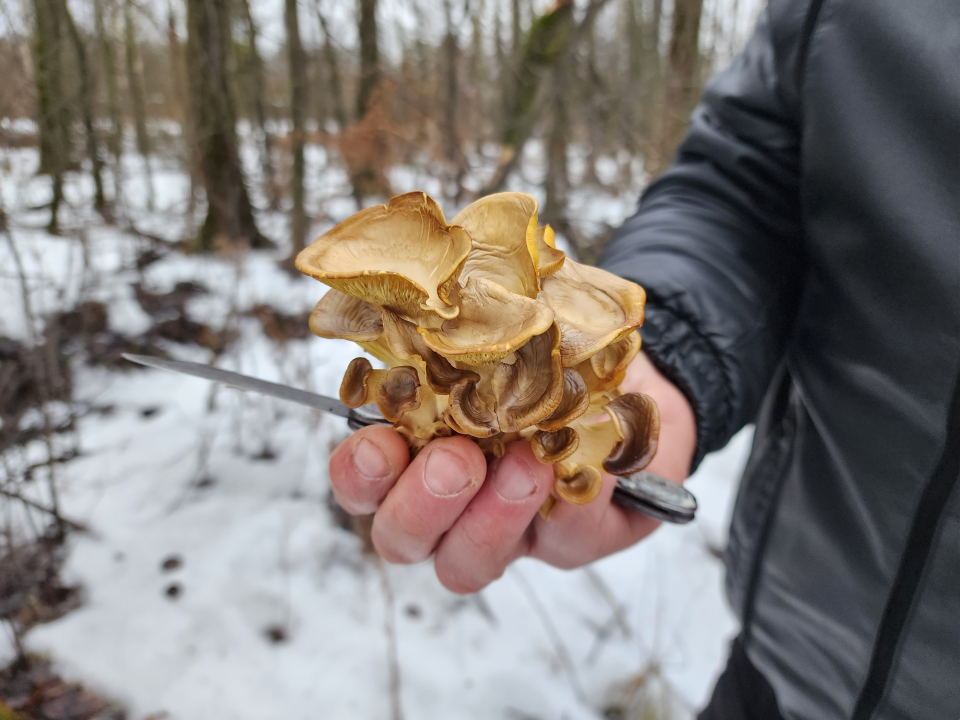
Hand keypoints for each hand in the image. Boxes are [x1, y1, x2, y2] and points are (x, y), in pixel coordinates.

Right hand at [328, 351, 696, 592]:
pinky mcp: (570, 542)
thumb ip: (461, 322)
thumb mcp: (502, 326)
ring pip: (468, 562)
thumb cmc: (547, 352)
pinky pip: (565, 540)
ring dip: (491, 519)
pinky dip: (573, 502)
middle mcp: (451, 505)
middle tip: (457, 460)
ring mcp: (507, 532)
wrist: (624, 377)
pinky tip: (588, 461)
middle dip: (422, 503)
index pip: (364, 484)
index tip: (378, 443)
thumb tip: (432, 298)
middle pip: (402, 539)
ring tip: (526, 466)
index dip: (360, 475)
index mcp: (415, 451)